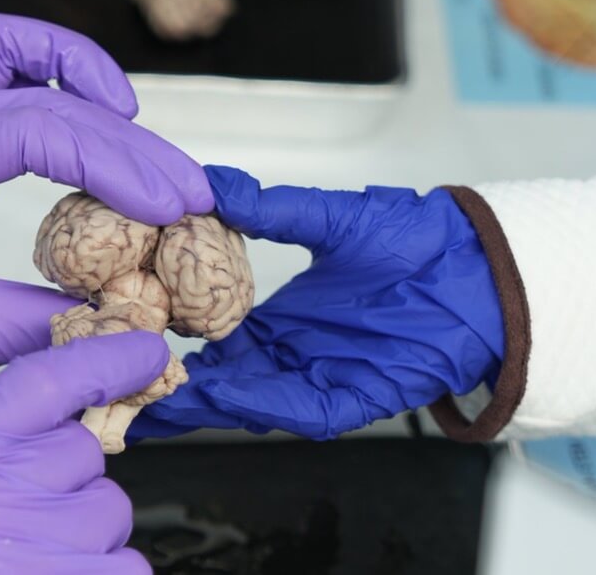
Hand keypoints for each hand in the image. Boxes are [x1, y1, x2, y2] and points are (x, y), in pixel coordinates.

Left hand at [0, 15, 212, 455]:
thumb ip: (43, 319)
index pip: (38, 132)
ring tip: (129, 111)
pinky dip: (44, 91)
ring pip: (1, 52)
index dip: (116, 165)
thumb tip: (123, 314)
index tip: (171, 207)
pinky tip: (83, 125)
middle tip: (182, 186)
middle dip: (121, 137)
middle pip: (40, 93)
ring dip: (70, 67)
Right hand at [0, 332, 163, 574]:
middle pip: (84, 450)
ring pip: (110, 509)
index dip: (106, 361)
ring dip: (89, 532)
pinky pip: (127, 566)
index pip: (44, 381)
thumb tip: (75, 410)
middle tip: (30, 515)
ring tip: (36, 556)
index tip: (146, 353)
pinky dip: (105, 570)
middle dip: (73, 478)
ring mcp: (31, 550)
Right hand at [131, 166, 503, 439]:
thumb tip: (210, 184)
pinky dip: (264, 406)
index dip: (171, 346)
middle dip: (173, 390)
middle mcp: (292, 358)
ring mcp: (321, 382)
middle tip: (120, 387)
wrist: (475, 261)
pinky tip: (229, 397)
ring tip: (156, 400)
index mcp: (279, 323)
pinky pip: (301, 411)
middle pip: (220, 384)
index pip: (211, 347)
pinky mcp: (356, 400)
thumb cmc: (411, 241)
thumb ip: (269, 208)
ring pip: (251, 405)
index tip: (128, 339)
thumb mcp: (327, 218)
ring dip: (206, 405)